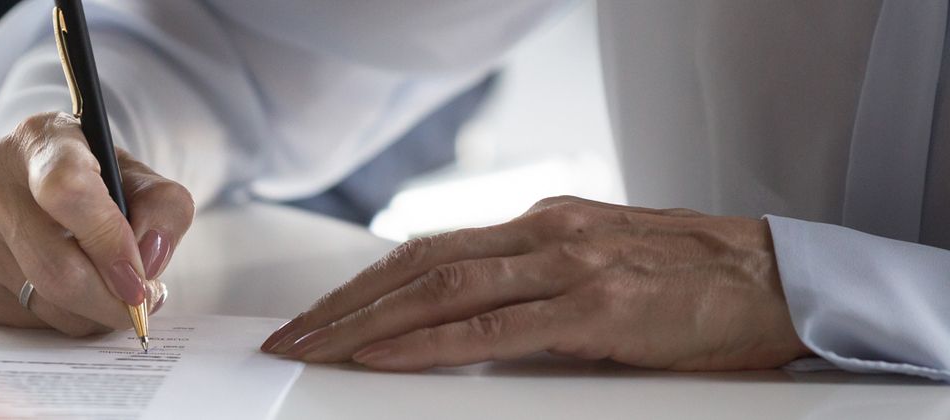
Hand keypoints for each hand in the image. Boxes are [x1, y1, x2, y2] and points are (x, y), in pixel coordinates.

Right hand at [0, 112, 194, 335]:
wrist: (36, 188)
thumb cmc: (95, 181)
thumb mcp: (140, 177)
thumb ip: (164, 210)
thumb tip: (147, 262)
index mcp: (40, 139)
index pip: (67, 191)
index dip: (108, 243)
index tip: (139, 280)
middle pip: (57, 269)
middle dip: (112, 300)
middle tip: (142, 301)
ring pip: (48, 306)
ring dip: (93, 313)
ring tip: (106, 287)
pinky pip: (29, 325)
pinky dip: (64, 320)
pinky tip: (69, 293)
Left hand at [262, 196, 811, 370]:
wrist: (785, 282)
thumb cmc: (699, 285)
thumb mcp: (603, 272)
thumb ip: (536, 291)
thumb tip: (464, 326)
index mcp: (544, 224)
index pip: (429, 251)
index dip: (364, 285)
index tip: (317, 316)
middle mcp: (545, 235)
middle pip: (416, 266)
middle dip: (344, 306)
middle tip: (291, 338)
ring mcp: (568, 266)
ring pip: (439, 289)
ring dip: (366, 324)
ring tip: (316, 351)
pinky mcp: (596, 308)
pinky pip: (491, 327)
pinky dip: (428, 343)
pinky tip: (385, 358)